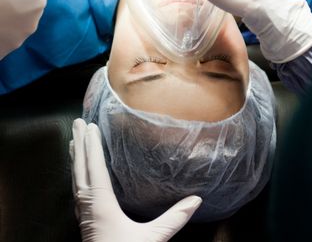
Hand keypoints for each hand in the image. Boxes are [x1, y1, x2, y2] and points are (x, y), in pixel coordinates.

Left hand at [70, 119, 201, 241]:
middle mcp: (88, 206)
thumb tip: (197, 200)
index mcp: (101, 205)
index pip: (95, 168)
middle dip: (79, 145)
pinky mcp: (84, 222)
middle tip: (77, 122)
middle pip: (80, 169)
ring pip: (76, 179)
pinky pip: (77, 190)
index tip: (90, 126)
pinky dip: (77, 174)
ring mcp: (83, 215)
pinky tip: (81, 174)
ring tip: (74, 140)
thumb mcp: (152, 239)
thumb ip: (173, 219)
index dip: (92, 146)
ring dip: (76, 158)